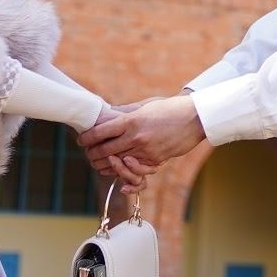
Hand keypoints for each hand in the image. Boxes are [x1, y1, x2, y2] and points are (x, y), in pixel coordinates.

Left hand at [79, 95, 206, 169]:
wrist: (195, 118)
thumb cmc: (170, 108)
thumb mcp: (146, 105)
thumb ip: (127, 112)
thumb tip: (110, 115)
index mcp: (131, 120)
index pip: (101, 132)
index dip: (88, 137)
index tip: (81, 140)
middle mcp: (136, 137)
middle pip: (106, 150)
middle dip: (93, 153)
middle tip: (87, 153)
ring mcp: (145, 151)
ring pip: (118, 163)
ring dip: (105, 164)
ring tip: (98, 162)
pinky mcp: (156, 160)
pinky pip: (135, 170)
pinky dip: (124, 171)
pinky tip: (116, 169)